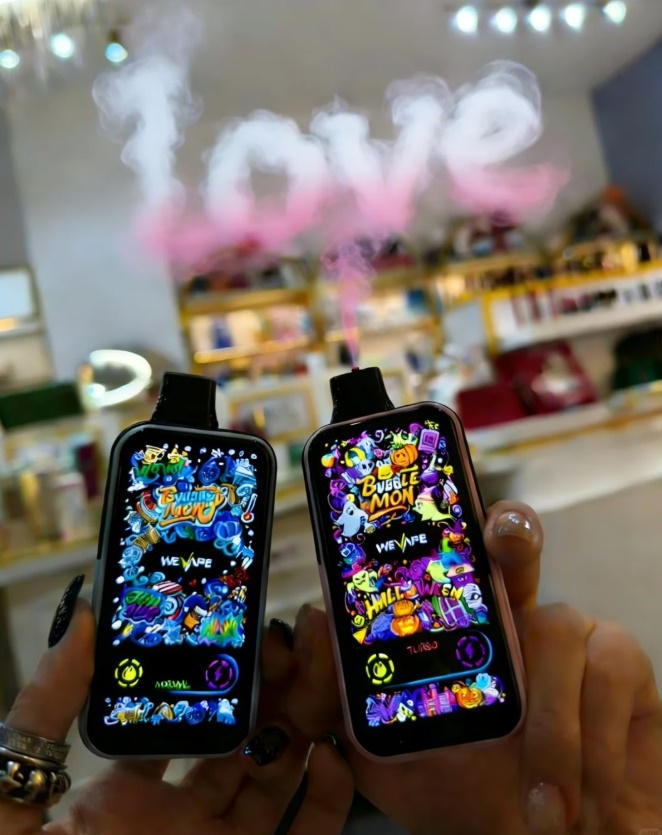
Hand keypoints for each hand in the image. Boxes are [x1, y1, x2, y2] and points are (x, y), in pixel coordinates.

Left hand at [0, 596, 352, 834]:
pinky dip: (330, 798)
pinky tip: (330, 753)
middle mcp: (177, 818)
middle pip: (240, 740)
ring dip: (306, 725)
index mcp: (123, 793)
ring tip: (321, 674)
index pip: (184, 719)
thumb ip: (45, 706)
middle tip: (294, 641)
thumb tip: (87, 620)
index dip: (216, 674)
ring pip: (278, 778)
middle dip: (272, 688)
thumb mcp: (11, 793)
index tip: (240, 632)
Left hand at [287, 501, 661, 834]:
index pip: (442, 552)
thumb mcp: (379, 749)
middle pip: (512, 544)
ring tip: (542, 804)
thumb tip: (315, 619)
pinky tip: (579, 793)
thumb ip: (338, 692)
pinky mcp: (622, 664)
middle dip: (508, 528)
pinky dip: (591, 740)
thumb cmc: (460, 791)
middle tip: (501, 533)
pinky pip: (609, 667)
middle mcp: (512, 616)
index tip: (418, 479)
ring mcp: (569, 635)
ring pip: (557, 622)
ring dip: (550, 726)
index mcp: (455, 623)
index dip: (435, 508)